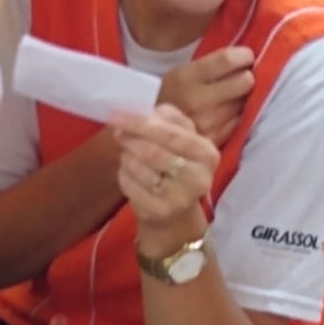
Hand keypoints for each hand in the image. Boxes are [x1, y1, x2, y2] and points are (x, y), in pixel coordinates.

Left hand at [112, 104, 218, 247]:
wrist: (177, 212)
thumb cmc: (176, 165)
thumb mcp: (181, 138)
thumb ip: (166, 119)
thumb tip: (142, 112)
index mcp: (206, 153)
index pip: (171, 134)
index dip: (141, 124)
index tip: (117, 115)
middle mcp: (198, 178)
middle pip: (153, 152)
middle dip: (131, 139)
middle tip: (118, 132)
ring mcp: (179, 199)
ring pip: (139, 169)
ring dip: (126, 157)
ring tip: (128, 154)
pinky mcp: (159, 212)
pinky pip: (130, 186)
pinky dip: (123, 174)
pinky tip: (128, 172)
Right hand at [158, 46, 253, 146]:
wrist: (144, 134)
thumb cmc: (164, 99)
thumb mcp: (178, 76)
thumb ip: (207, 68)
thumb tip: (242, 58)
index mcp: (185, 78)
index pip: (227, 60)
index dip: (242, 56)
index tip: (246, 56)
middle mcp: (197, 100)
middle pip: (244, 82)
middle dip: (245, 78)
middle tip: (240, 78)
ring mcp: (207, 123)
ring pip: (245, 103)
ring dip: (241, 98)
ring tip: (230, 97)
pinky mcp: (214, 140)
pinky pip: (239, 122)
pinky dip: (236, 116)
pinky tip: (226, 114)